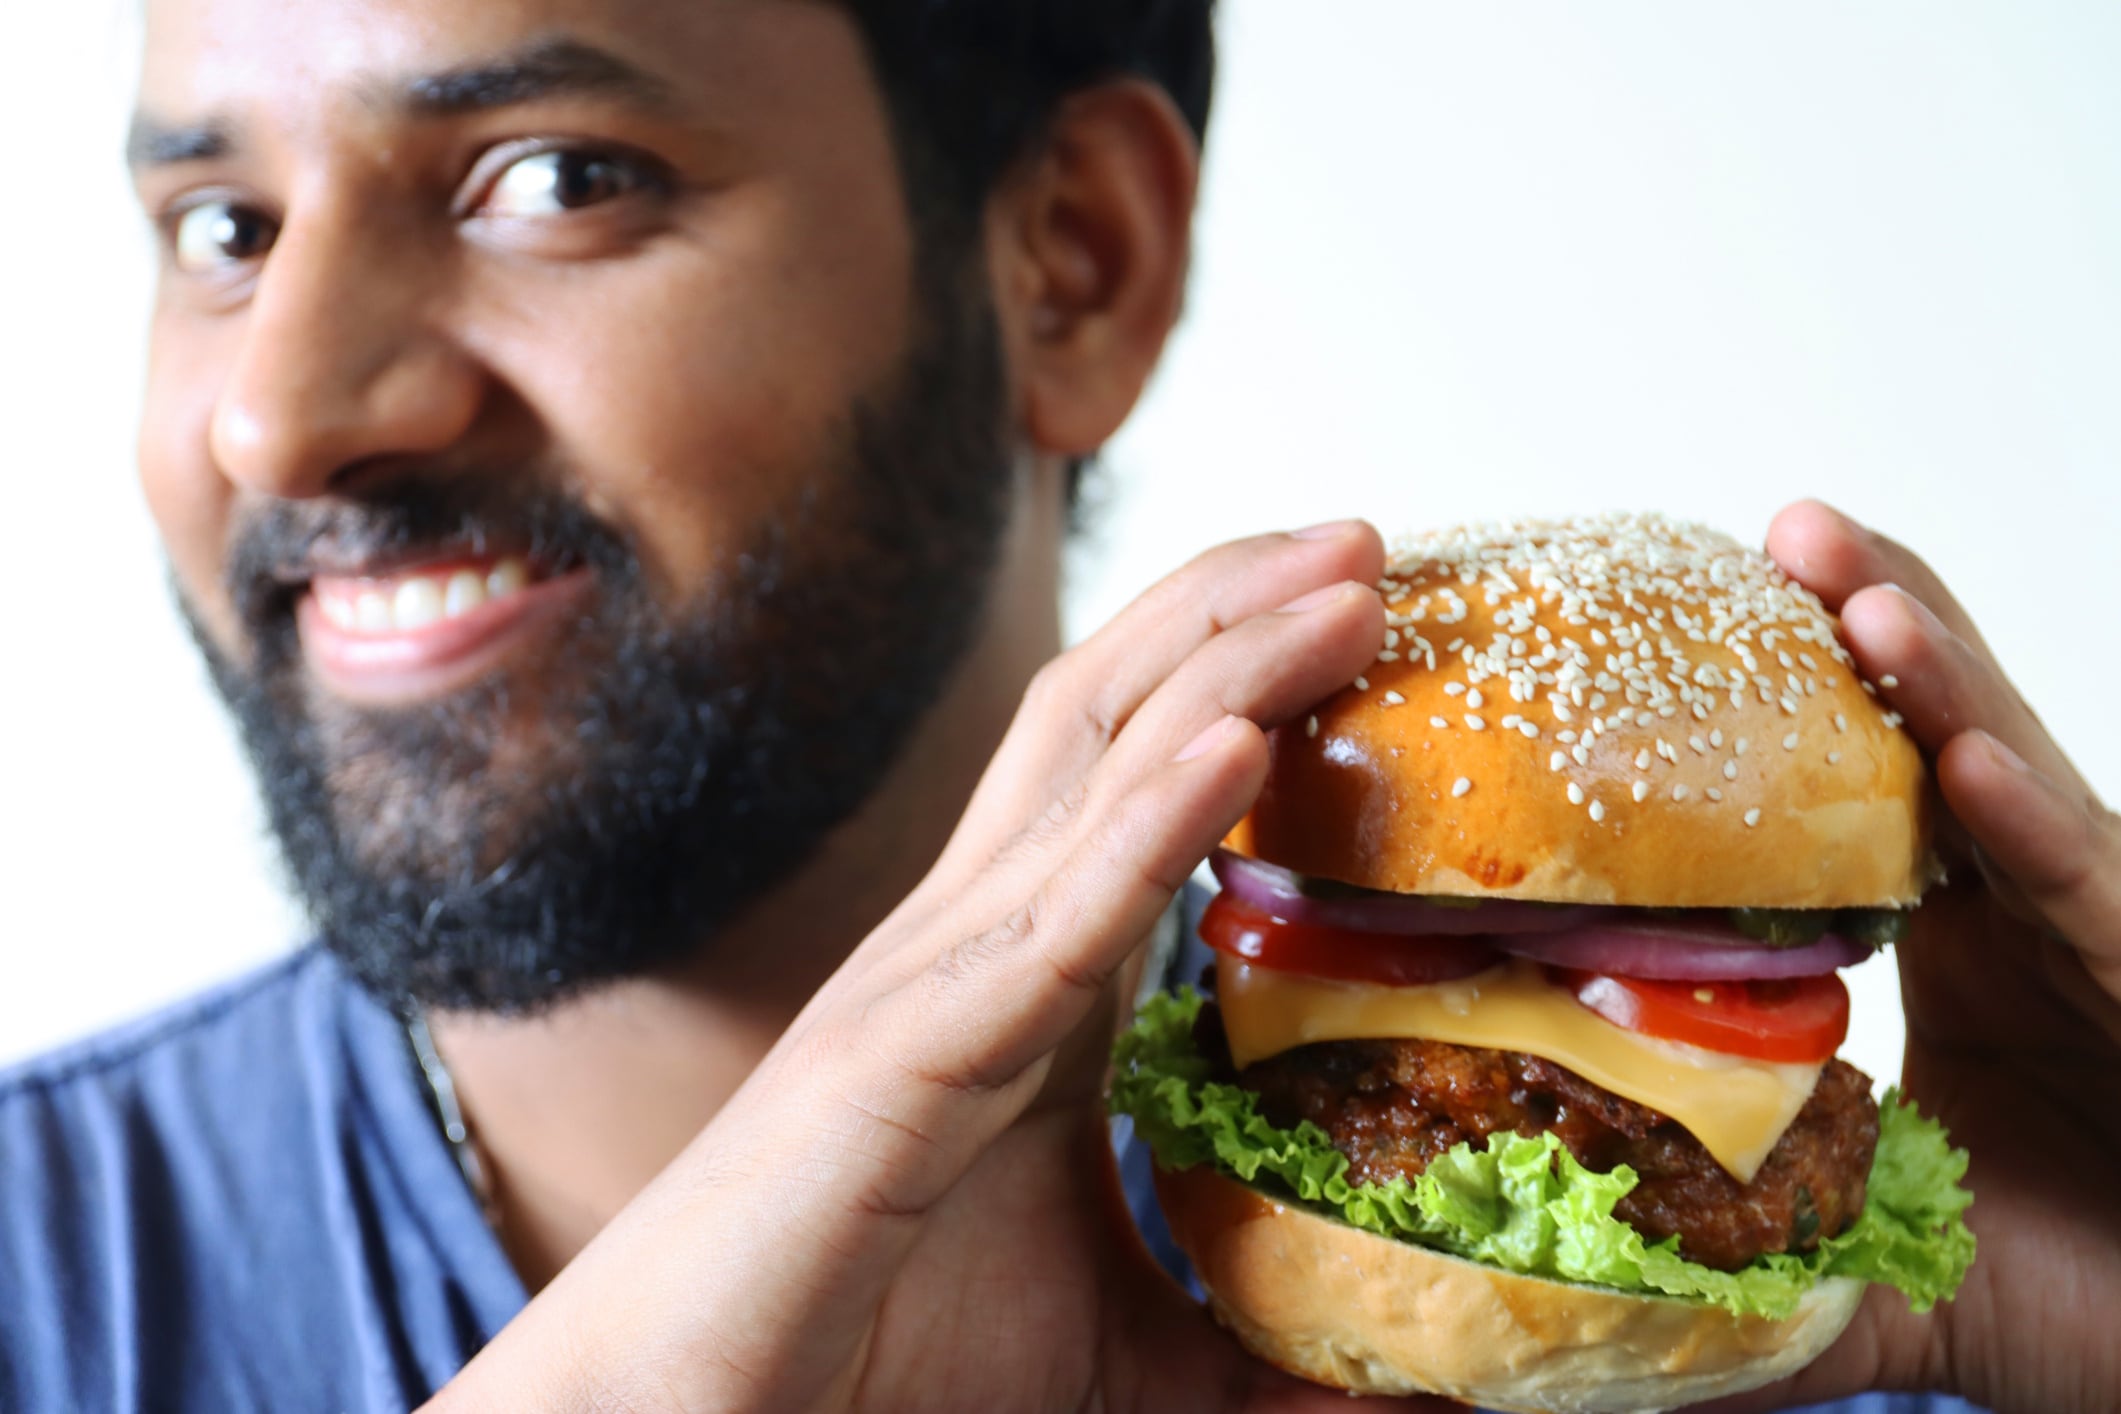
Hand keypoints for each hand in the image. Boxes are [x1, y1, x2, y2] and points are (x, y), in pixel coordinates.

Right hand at [430, 521, 1464, 1411]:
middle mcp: (972, 937)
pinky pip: (1049, 916)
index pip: (1134, 771)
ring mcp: (930, 980)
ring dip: (1226, 666)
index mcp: (1019, 972)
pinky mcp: (901, 1056)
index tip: (1367, 613)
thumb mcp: (1124, 1349)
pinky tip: (1243, 741)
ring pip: (1089, 770)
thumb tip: (1402, 1392)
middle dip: (1237, 610)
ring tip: (1347, 584)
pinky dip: (1149, 819)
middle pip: (1113, 714)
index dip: (1241, 672)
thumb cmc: (876, 1359)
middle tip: (1370, 542)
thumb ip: (1253, 1343)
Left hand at [1705, 502, 2120, 1412]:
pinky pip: (2092, 890)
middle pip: (1941, 733)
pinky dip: (2034, 826)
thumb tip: (1606, 1285)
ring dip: (1940, 679)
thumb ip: (1767, 1249)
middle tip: (1779, 529)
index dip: (1794, 695)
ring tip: (1853, 586)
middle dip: (1867, 621)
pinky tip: (1969, 766)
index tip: (1688, 616)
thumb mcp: (1893, 1263)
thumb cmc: (2095, 1285)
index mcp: (1960, 929)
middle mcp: (2032, 905)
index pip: (1866, 782)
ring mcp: (2109, 925)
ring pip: (2018, 780)